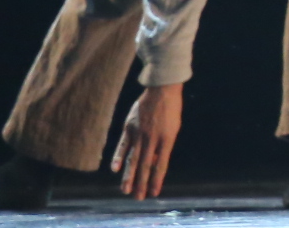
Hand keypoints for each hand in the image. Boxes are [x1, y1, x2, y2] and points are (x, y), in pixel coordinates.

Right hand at [111, 82, 182, 197]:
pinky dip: (119, 157)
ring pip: (134, 159)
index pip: (161, 165)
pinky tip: (115, 169)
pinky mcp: (130, 128)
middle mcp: (153, 139)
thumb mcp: (173, 128)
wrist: (163, 89)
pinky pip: (123, 145)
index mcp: (168, 139)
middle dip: (142, 183)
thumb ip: (163, 146)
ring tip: (126, 191)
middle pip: (146, 165)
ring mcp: (140, 133)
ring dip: (129, 176)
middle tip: (138, 198)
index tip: (154, 193)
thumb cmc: (170, 109)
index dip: (157, 180)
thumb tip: (155, 163)